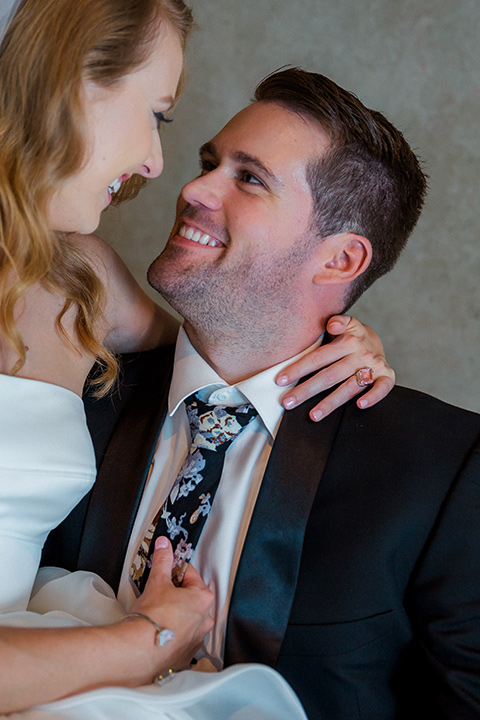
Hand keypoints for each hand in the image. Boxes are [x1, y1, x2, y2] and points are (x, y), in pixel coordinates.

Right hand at [129, 537, 212, 675]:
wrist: (139, 649)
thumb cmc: (151, 619)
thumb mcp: (157, 580)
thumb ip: (163, 560)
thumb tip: (164, 546)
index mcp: (203, 599)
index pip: (190, 574)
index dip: (175, 570)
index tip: (167, 570)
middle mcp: (205, 620)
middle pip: (191, 597)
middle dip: (176, 593)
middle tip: (160, 592)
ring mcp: (196, 639)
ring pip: (187, 619)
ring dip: (176, 614)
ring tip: (158, 612)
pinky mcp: (185, 654)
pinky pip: (182, 638)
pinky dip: (173, 633)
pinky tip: (159, 629)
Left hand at [276, 315, 394, 420]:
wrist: (376, 342)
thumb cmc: (352, 337)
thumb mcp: (346, 323)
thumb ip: (337, 321)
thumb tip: (331, 324)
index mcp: (348, 341)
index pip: (319, 357)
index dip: (299, 369)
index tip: (281, 380)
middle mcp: (361, 354)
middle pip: (330, 376)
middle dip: (307, 390)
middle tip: (288, 402)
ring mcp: (374, 367)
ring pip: (350, 387)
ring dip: (331, 403)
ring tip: (314, 415)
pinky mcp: (386, 376)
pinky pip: (382, 388)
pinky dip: (373, 397)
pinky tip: (359, 405)